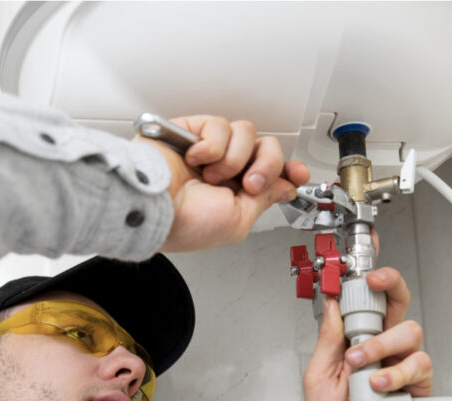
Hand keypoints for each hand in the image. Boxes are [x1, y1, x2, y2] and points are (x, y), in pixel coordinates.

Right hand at [142, 116, 309, 252]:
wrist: (153, 207)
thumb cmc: (185, 223)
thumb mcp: (238, 220)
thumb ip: (265, 199)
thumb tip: (285, 186)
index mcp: (236, 192)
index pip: (271, 172)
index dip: (288, 170)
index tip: (298, 174)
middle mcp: (225, 168)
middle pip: (266, 147)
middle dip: (266, 166)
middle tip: (249, 183)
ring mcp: (209, 149)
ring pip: (246, 133)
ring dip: (234, 159)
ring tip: (212, 176)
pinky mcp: (191, 131)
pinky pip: (220, 126)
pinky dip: (212, 146)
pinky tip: (195, 160)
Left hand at [302, 259, 432, 400]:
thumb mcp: (317, 375)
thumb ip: (328, 339)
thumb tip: (330, 304)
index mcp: (357, 340)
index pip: (370, 302)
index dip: (373, 281)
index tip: (365, 271)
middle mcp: (383, 348)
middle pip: (400, 305)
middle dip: (390, 289)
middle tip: (373, 287)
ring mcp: (401, 366)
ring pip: (411, 333)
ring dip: (382, 346)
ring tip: (362, 370)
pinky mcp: (418, 388)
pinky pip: (419, 367)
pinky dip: (397, 375)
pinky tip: (380, 388)